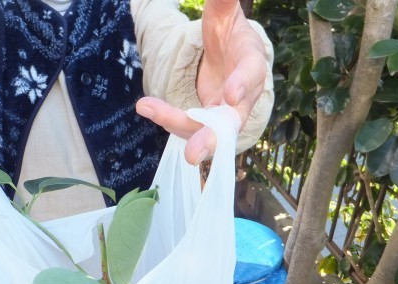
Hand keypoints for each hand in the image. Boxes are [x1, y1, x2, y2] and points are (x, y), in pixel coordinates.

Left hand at [136, 0, 266, 164]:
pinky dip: (167, 119)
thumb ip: (224, 3)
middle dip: (211, 138)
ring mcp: (224, 114)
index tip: (229, 95)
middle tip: (193, 154)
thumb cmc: (230, 33)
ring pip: (203, 129)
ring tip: (146, 106)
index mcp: (252, 64)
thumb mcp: (226, 15)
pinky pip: (188, 126)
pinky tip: (146, 106)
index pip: (251, 75)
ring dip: (175, 124)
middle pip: (230, 123)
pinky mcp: (207, 122)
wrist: (229, 54)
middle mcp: (242, 96)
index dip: (242, 86)